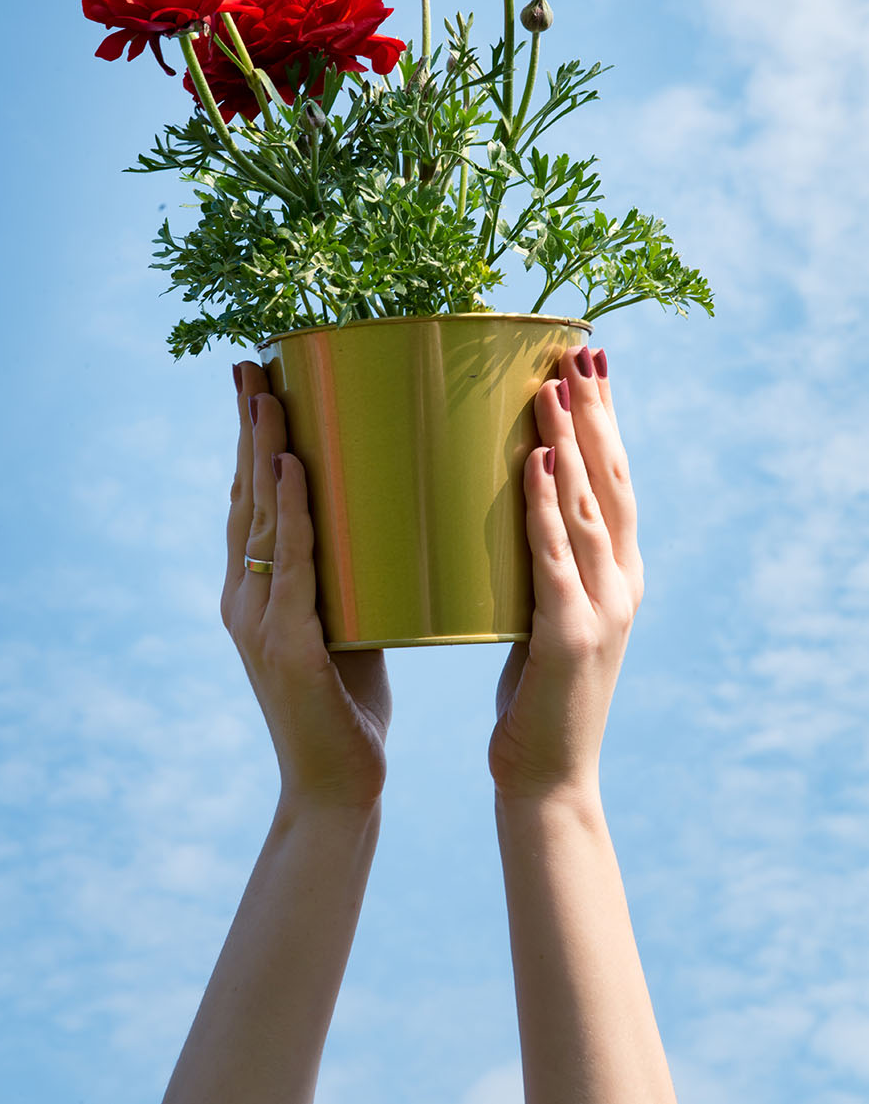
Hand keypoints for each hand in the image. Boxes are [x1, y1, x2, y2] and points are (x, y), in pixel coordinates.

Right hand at [220, 361, 391, 812]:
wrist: (338, 790)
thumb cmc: (349, 702)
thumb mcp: (346, 619)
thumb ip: (347, 572)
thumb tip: (384, 514)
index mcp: (255, 591)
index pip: (249, 501)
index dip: (250, 442)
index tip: (257, 382)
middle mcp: (244, 598)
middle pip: (244, 496)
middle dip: (247, 428)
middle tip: (250, 365)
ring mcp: (258, 623)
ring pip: (259, 520)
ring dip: (263, 452)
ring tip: (268, 395)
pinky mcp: (285, 649)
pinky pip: (291, 567)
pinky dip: (293, 514)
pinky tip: (296, 470)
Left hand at [489, 346, 644, 802]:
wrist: (547, 780)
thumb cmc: (533, 699)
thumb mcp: (544, 618)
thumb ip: (539, 568)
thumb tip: (505, 510)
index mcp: (619, 575)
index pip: (617, 480)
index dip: (607, 419)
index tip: (589, 362)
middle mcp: (623, 582)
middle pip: (612, 478)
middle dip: (596, 411)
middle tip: (578, 349)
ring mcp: (603, 609)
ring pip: (589, 505)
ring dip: (572, 440)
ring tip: (553, 383)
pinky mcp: (570, 637)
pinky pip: (554, 556)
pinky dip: (547, 504)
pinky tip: (537, 461)